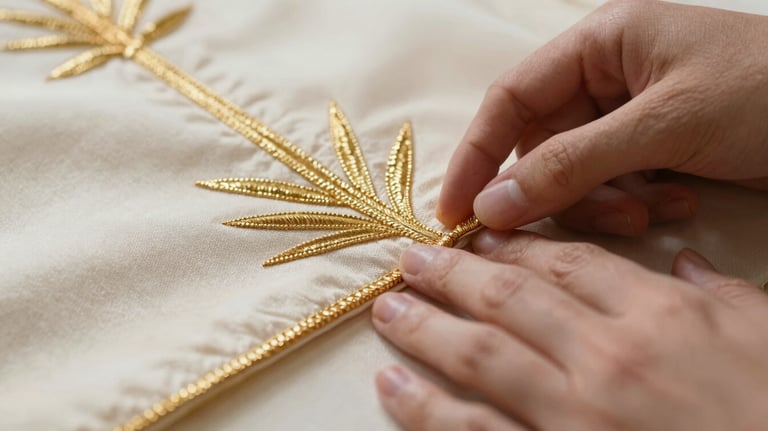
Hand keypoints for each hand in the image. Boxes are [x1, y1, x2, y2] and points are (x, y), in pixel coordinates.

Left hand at [372, 231, 767, 430]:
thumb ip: (720, 295)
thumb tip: (685, 263)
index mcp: (658, 317)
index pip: (568, 264)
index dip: (516, 242)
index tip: (479, 235)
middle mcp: (605, 356)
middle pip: (509, 296)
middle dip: (453, 272)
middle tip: (410, 256)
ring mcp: (573, 414)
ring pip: (480, 355)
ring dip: (425, 327)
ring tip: (388, 306)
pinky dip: (426, 408)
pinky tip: (391, 385)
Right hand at [437, 0, 767, 235]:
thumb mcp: (666, 124)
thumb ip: (574, 164)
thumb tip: (493, 205)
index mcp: (599, 43)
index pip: (512, 99)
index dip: (477, 155)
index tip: (456, 212)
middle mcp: (605, 74)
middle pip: (543, 145)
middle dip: (567, 190)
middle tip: (605, 221)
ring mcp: (629, 112)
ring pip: (577, 172)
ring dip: (607, 202)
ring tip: (654, 211)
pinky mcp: (653, 144)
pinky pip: (614, 182)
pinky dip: (635, 201)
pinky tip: (678, 200)